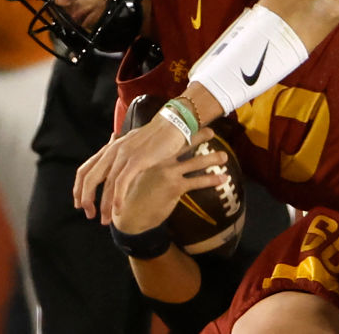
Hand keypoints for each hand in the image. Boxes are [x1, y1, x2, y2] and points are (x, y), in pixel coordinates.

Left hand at [73, 111, 190, 224]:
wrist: (172, 124)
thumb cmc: (155, 137)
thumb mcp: (132, 145)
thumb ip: (120, 157)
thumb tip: (113, 170)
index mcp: (109, 149)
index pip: (84, 170)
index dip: (78, 189)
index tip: (80, 204)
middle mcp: (112, 151)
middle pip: (89, 178)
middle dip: (86, 199)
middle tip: (89, 215)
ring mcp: (124, 155)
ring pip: (107, 184)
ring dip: (104, 205)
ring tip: (105, 220)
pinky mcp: (137, 160)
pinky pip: (122, 182)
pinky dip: (118, 198)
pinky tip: (119, 210)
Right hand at [111, 127, 226, 234]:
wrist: (129, 216)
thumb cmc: (130, 193)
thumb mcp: (126, 171)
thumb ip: (124, 151)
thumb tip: (113, 134)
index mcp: (151, 155)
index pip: (170, 139)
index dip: (182, 130)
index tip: (193, 121)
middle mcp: (160, 161)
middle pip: (184, 145)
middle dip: (200, 137)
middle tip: (212, 131)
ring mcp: (168, 173)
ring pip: (195, 163)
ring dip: (211, 159)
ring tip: (224, 156)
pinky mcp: (174, 187)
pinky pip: (197, 182)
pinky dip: (211, 179)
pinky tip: (223, 178)